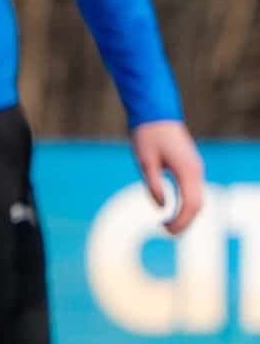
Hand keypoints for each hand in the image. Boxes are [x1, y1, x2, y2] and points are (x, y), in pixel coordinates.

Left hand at [129, 119, 204, 235]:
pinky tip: (172, 210)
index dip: (180, 222)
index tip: (165, 230)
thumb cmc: (147, 134)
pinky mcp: (190, 165)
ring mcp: (195, 167)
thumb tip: (162, 207)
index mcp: (187, 170)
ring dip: (186, 214)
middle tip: (165, 232)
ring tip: (167, 225)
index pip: (191, 204)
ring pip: (198, 198)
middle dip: (184, 222)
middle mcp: (196, 170)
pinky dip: (186, 204)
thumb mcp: (145, 162)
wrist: (155, 111)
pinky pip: (193, 190)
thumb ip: (154, 185)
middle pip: (198, 205)